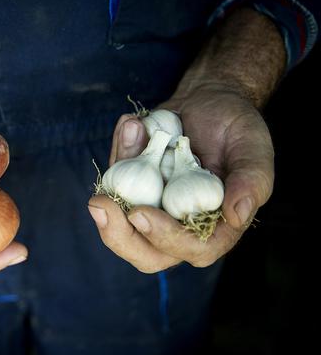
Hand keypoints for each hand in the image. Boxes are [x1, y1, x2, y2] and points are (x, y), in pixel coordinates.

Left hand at [88, 84, 273, 271]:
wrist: (211, 101)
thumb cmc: (237, 127)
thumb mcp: (254, 147)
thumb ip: (252, 180)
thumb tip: (237, 215)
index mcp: (216, 227)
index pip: (190, 249)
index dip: (164, 238)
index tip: (140, 213)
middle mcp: (180, 225)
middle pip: (144, 253)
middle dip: (117, 234)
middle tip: (99, 204)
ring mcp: (153, 208)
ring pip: (119, 221)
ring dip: (115, 181)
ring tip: (132, 131)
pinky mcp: (133, 188)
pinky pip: (114, 182)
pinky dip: (119, 153)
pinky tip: (131, 125)